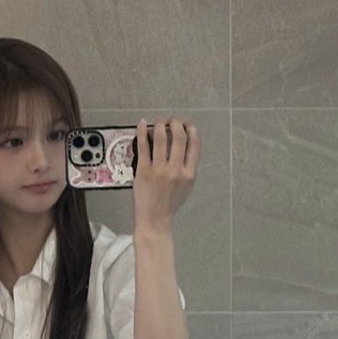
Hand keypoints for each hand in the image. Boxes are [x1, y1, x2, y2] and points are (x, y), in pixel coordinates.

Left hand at [133, 116, 199, 233]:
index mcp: (189, 174)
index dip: (191, 130)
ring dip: (160, 124)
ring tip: (158, 120)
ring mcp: (159, 170)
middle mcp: (176, 170)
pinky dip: (143, 132)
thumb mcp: (186, 185)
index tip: (187, 124)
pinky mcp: (143, 171)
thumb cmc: (169, 203)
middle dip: (176, 123)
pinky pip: (144, 146)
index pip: (195, 145)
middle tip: (171, 119)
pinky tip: (142, 124)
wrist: (155, 218)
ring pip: (162, 138)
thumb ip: (187, 167)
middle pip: (179, 138)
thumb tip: (185, 145)